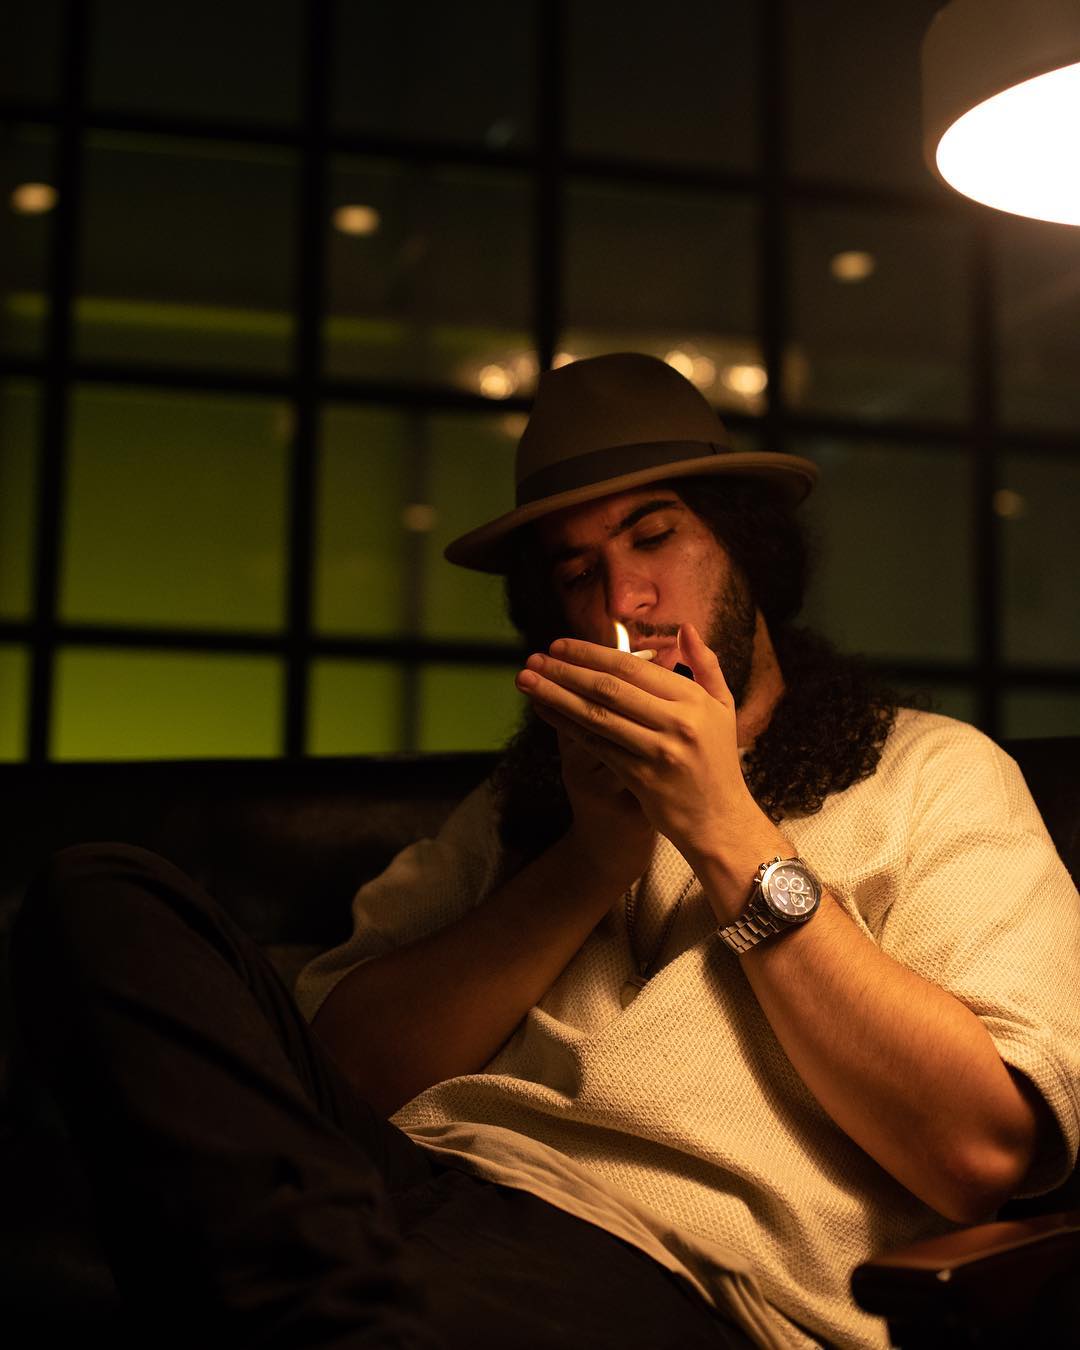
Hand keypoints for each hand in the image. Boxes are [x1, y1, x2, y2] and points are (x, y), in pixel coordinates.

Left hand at [516, 623, 761, 869]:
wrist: (719, 819)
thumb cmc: (717, 759)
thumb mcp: (722, 707)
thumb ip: (705, 665)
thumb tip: (685, 628)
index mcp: (693, 699)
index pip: (632, 668)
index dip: (591, 654)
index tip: (559, 645)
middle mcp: (676, 723)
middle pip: (609, 689)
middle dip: (566, 670)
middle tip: (534, 659)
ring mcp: (657, 752)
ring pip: (597, 716)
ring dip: (556, 695)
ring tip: (527, 680)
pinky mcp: (640, 778)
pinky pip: (596, 745)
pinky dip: (566, 726)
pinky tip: (545, 711)